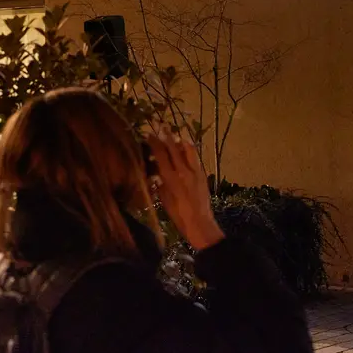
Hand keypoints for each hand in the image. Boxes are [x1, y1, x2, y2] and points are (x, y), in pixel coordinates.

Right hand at [146, 129, 224, 249]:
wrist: (200, 225)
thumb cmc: (178, 216)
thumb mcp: (164, 200)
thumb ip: (160, 184)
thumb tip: (155, 173)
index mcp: (171, 178)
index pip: (161, 154)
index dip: (154, 142)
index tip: (148, 134)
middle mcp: (183, 171)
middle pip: (174, 148)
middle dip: (167, 136)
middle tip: (162, 126)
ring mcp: (195, 172)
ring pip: (188, 149)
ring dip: (180, 142)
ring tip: (176, 138)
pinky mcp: (203, 175)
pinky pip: (195, 158)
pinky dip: (188, 152)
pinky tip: (185, 152)